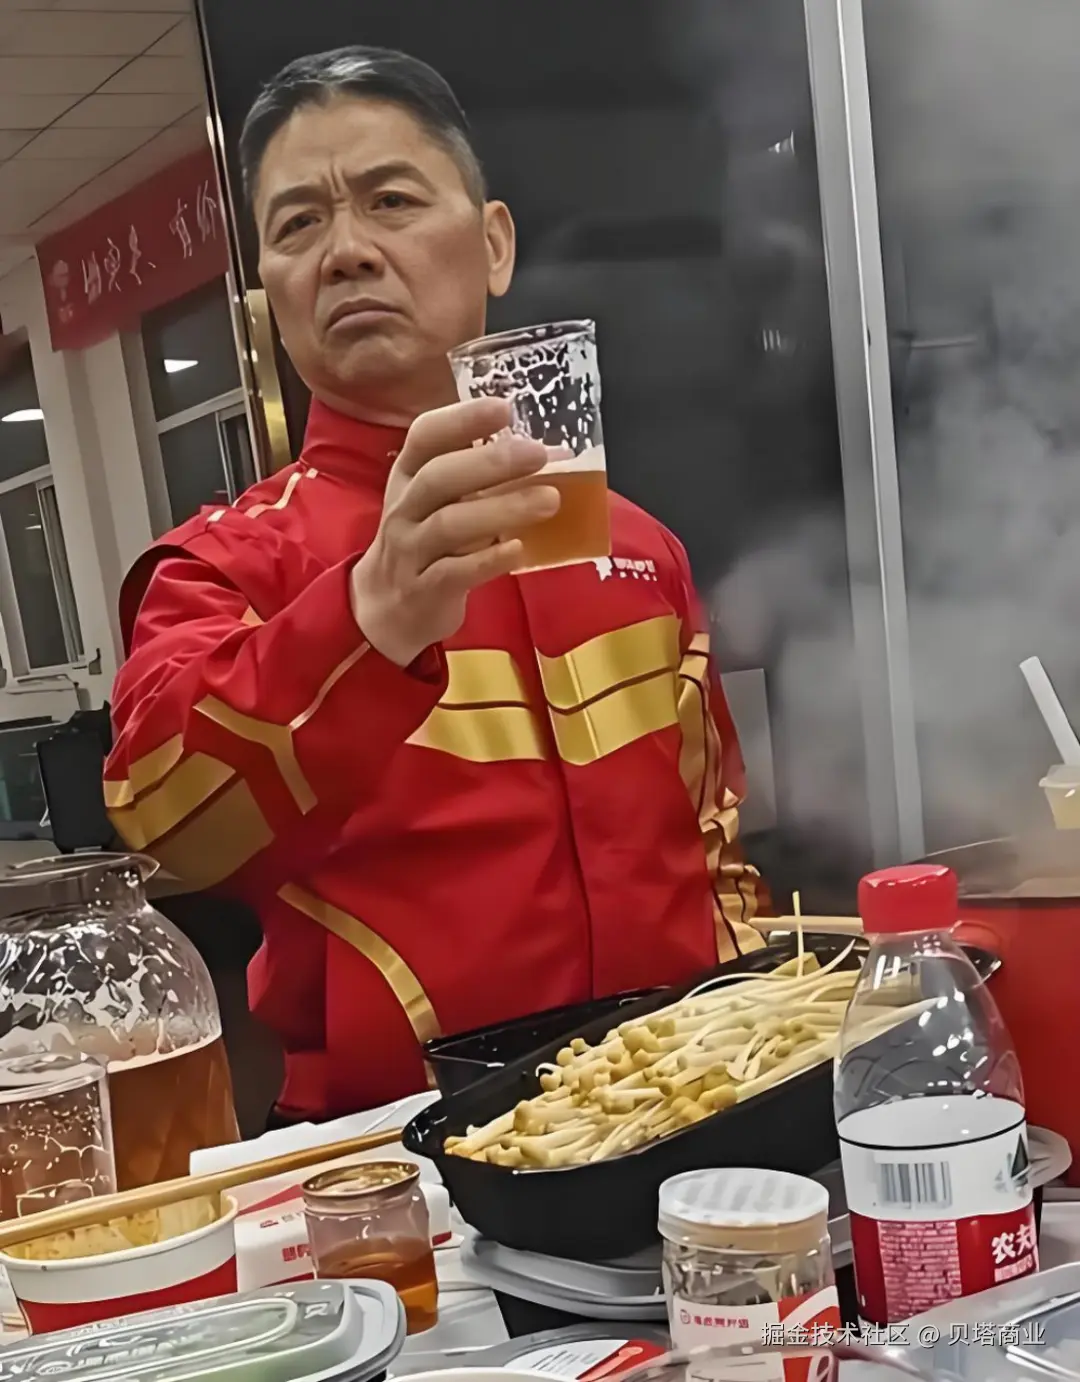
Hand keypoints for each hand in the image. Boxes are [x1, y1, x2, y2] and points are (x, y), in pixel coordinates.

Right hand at [350, 398, 558, 666]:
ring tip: (549, 500)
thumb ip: (477, 475)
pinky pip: (454, 572)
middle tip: (538, 453)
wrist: (386, 606)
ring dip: (501, 510)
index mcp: (408, 475)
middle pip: (438, 477)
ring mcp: (411, 549)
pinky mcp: (424, 589)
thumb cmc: (426, 541)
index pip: (425, 436)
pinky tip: (519, 549)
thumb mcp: (436, 500)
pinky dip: (488, 560)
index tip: (504, 407)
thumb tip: (545, 452)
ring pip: (449, 525)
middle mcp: (405, 507)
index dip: (462, 419)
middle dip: (489, 462)